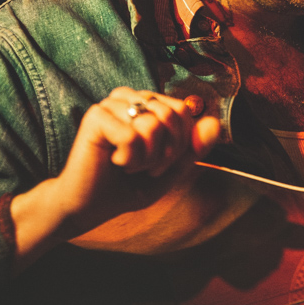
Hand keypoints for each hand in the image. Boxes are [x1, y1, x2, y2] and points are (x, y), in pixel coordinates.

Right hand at [11, 87, 219, 269]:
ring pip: (153, 124)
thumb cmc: (128, 185)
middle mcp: (131, 98)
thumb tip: (215, 122)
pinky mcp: (96, 115)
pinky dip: (129, 157)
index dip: (180, 144)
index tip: (160, 163)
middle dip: (164, 152)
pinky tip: (113, 161)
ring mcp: (113, 103)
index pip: (184, 111)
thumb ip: (193, 148)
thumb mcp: (171, 170)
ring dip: (145, 157)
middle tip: (143, 166)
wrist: (88, 206)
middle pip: (172, 115)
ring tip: (127, 163)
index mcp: (149, 104)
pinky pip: (132, 135)